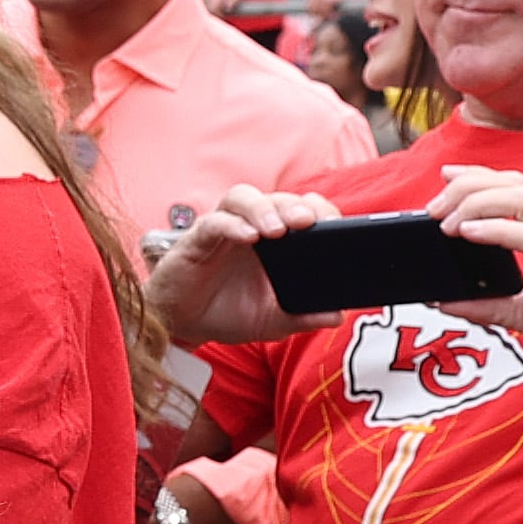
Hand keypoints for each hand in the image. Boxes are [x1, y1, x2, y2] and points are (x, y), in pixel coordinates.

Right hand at [144, 182, 348, 344]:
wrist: (184, 326)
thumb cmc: (227, 313)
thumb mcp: (274, 320)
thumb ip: (303, 316)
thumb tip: (335, 316)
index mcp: (276, 243)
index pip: (303, 211)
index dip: (321, 211)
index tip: (338, 226)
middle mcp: (251, 228)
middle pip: (276, 199)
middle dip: (296, 207)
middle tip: (308, 222)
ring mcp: (223, 230)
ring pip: (244, 198)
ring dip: (264, 208)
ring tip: (278, 229)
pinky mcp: (196, 239)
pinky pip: (215, 221)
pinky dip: (233, 225)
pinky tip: (248, 236)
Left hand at [430, 165, 522, 396]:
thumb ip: (485, 304)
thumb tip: (445, 302)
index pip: (516, 187)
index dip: (479, 176)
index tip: (446, 177)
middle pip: (514, 184)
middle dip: (467, 187)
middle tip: (434, 208)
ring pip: (522, 199)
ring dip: (476, 204)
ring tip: (446, 222)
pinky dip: (496, 229)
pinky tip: (469, 233)